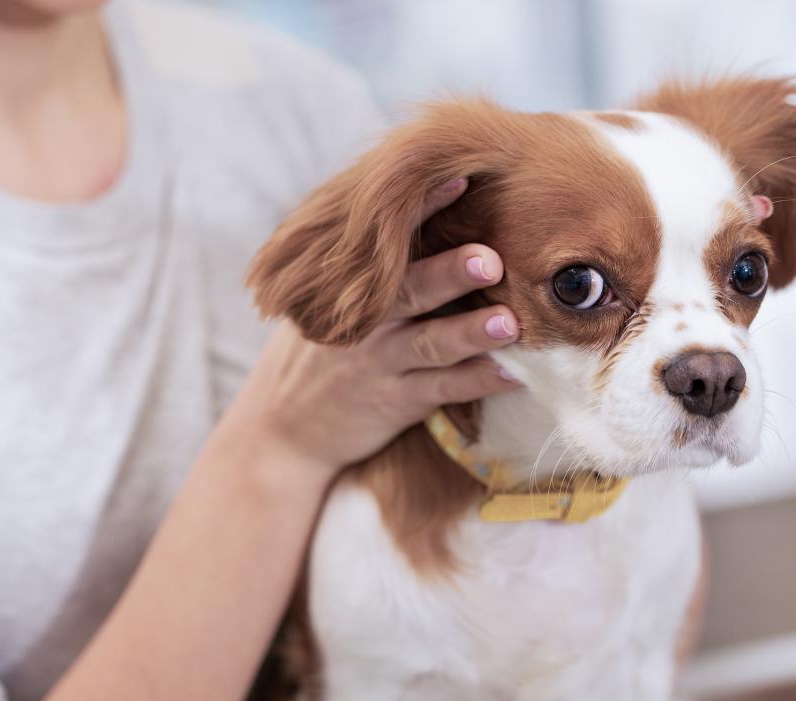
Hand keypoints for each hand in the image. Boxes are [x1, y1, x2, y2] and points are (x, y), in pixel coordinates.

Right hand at [225, 179, 519, 474]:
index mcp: (353, 286)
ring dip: (470, 332)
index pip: (389, 239)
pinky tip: (512, 375)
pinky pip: (442, 392)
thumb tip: (414, 200)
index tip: (458, 178)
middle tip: (489, 258)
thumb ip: (368, 263)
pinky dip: (477, 383)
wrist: (283, 428)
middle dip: (449, 273)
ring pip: (432, 345)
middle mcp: (367, 322)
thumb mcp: (325, 300)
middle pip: (411, 291)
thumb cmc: (320, 350)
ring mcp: (382, 364)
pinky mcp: (397, 402)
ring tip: (508, 322)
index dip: (423, 208)